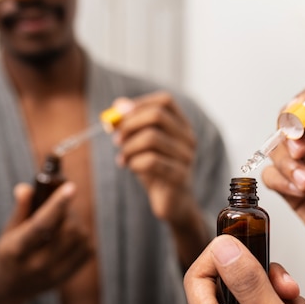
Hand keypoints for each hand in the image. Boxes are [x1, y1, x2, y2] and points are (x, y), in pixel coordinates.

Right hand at [0, 182, 92, 303]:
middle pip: (67, 231)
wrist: (12, 287)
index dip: (57, 205)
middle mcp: (37, 264)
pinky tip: (69, 235)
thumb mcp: (8, 231)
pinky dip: (82, 236)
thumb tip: (26, 188)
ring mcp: (55, 273)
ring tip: (64, 221)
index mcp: (17, 250)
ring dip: (77, 223)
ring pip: (80, 238)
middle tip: (62, 205)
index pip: (41, 226)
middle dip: (68, 212)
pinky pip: (88, 248)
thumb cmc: (11, 251)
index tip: (70, 188)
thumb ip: (21, 209)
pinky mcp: (70, 275)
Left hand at [111, 93, 197, 224]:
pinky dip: (134, 163)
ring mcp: (187, 157)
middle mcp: (188, 138)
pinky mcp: (180, 176)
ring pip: (151, 138)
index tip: (120, 116)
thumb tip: (119, 104)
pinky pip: (151, 161)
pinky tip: (131, 168)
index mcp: (182, 126)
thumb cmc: (156, 169)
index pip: (165, 101)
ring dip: (129, 147)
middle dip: (129, 125)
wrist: (173, 202)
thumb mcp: (142, 144)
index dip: (140, 104)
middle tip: (116, 139)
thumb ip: (132, 123)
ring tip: (123, 158)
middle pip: (157, 115)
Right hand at [263, 86, 304, 277]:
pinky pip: (272, 177)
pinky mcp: (293, 191)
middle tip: (300, 153)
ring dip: (285, 164)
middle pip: (287, 123)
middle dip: (288, 136)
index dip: (301, 106)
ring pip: (276, 150)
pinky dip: (280, 182)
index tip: (300, 123)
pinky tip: (300, 192)